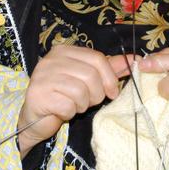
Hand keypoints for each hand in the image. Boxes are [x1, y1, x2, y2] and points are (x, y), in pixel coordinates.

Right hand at [17, 45, 134, 156]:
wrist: (34, 118)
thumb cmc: (62, 96)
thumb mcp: (86, 80)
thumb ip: (108, 69)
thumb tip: (134, 59)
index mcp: (64, 51)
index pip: (97, 57)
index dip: (110, 77)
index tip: (113, 92)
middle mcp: (51, 60)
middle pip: (91, 75)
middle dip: (96, 94)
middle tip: (90, 102)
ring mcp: (42, 76)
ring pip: (80, 91)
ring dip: (82, 105)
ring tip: (74, 105)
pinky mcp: (38, 95)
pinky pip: (68, 105)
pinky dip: (70, 113)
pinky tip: (62, 112)